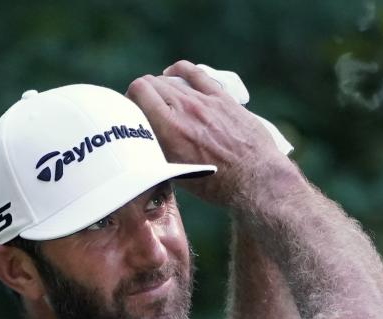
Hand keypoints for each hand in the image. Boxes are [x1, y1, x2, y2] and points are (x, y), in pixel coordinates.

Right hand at [126, 60, 292, 207]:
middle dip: (141, 94)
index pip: (138, 91)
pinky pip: (195, 73)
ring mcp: (204, 101)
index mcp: (168, 129)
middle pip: (151, 83)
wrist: (253, 179)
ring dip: (159, 86)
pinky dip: (179, 71)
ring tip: (158, 99)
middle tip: (142, 109)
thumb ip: (156, 150)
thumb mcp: (175, 173)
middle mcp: (184, 109)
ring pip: (170, 79)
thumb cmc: (215, 184)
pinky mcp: (221, 97)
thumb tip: (142, 141)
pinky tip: (172, 73)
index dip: (129, 98)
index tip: (130, 111)